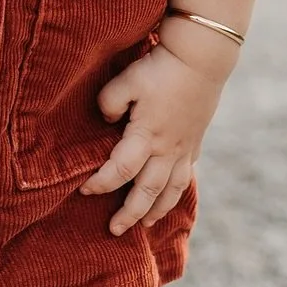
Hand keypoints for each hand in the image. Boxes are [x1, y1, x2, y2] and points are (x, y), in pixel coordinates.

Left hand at [78, 39, 225, 234]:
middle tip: (114, 230)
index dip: (100, 182)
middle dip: (129, 213)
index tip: (84, 189)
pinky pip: (185, 176)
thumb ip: (109, 102)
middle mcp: (167, 148)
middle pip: (147, 191)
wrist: (201, 57)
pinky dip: (176, 192)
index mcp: (146, 135)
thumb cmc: (160, 67)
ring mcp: (184, 147)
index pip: (119, 170)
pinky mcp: (195, 141)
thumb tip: (106, 121)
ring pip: (170, 190)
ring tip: (145, 224)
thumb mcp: (127, 79)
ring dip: (156, 210)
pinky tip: (169, 195)